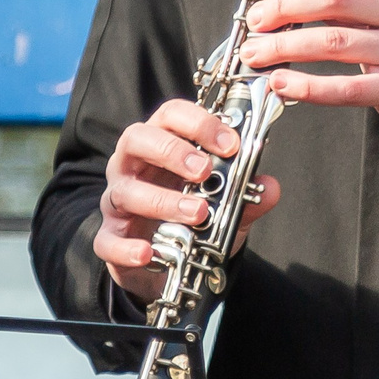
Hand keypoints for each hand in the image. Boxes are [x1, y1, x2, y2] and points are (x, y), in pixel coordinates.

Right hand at [97, 99, 281, 299]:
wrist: (172, 263)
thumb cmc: (195, 217)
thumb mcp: (228, 205)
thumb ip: (247, 195)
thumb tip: (270, 187)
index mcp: (162, 145)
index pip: (170, 116)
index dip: (198, 123)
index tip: (230, 143)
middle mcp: (134, 167)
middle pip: (137, 139)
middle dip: (172, 151)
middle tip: (204, 170)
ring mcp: (117, 201)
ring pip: (125, 191)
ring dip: (163, 201)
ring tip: (198, 213)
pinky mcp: (109, 238)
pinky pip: (108, 241)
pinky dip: (127, 247)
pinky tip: (148, 253)